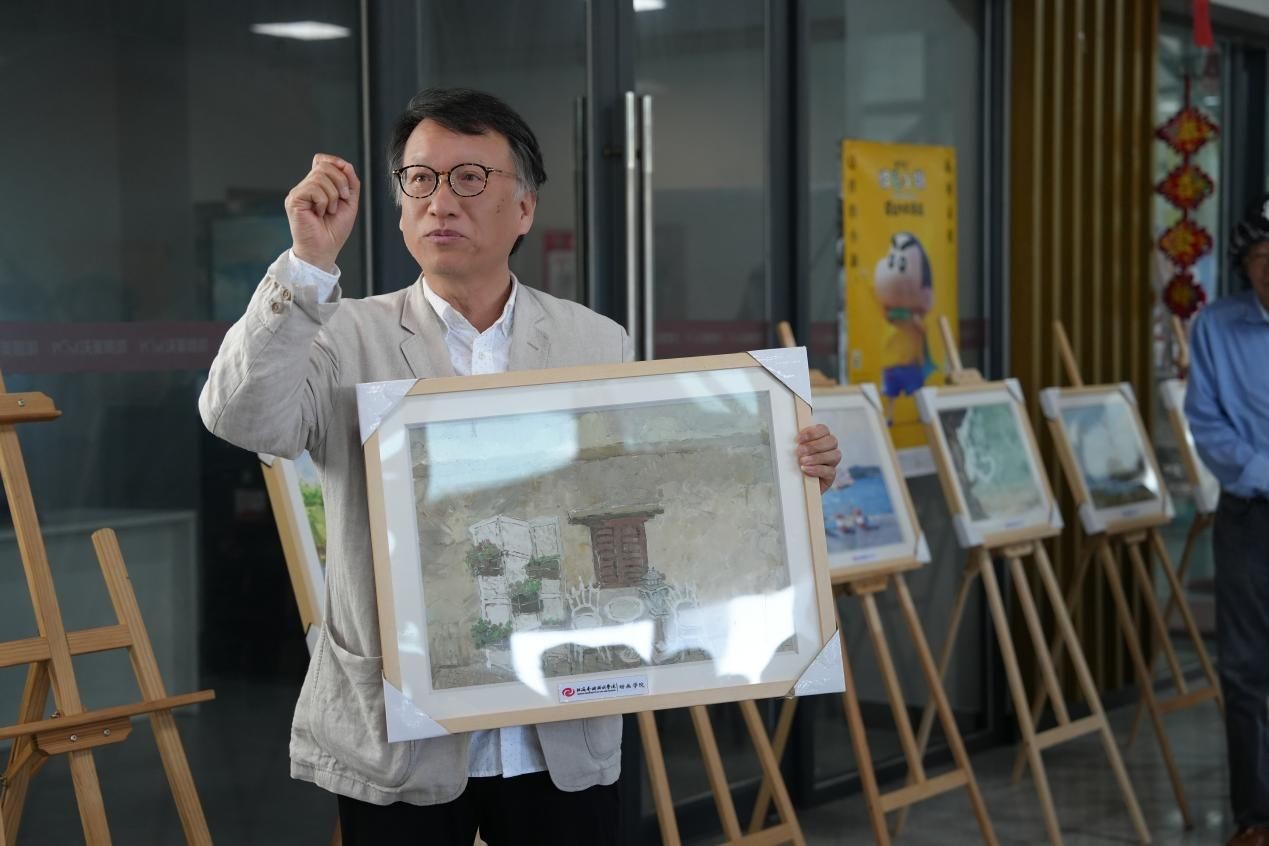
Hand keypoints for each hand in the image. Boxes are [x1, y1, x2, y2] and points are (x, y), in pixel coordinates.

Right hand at [284, 154, 360, 272]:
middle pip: (324, 165)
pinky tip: (320, 213)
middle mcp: (305, 187)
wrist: (324, 250)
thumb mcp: (350, 202)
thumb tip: (346, 164)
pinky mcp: (294, 200)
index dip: (336, 164)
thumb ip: (350, 182)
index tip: (346, 184)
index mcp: (316, 186)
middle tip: (342, 200)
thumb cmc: (334, 231)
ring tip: (330, 210)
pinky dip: (324, 201)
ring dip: (333, 195)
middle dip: (341, 182)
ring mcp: (298, 192)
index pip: (322, 161)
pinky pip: (313, 188)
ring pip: (320, 176)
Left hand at [797, 424, 840, 493]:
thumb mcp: (792, 452)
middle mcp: (829, 449)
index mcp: (820, 438)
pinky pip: (830, 471)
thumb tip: (787, 433)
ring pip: (835, 455)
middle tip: (800, 451)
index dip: (812, 433)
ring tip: (802, 461)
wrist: (793, 485)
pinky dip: (817, 469)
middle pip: (832, 441)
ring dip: (817, 457)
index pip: (824, 430)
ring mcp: (831, 463)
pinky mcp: (830, 477)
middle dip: (814, 445)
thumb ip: (794, 443)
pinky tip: (806, 469)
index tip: (798, 439)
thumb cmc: (792, 464)